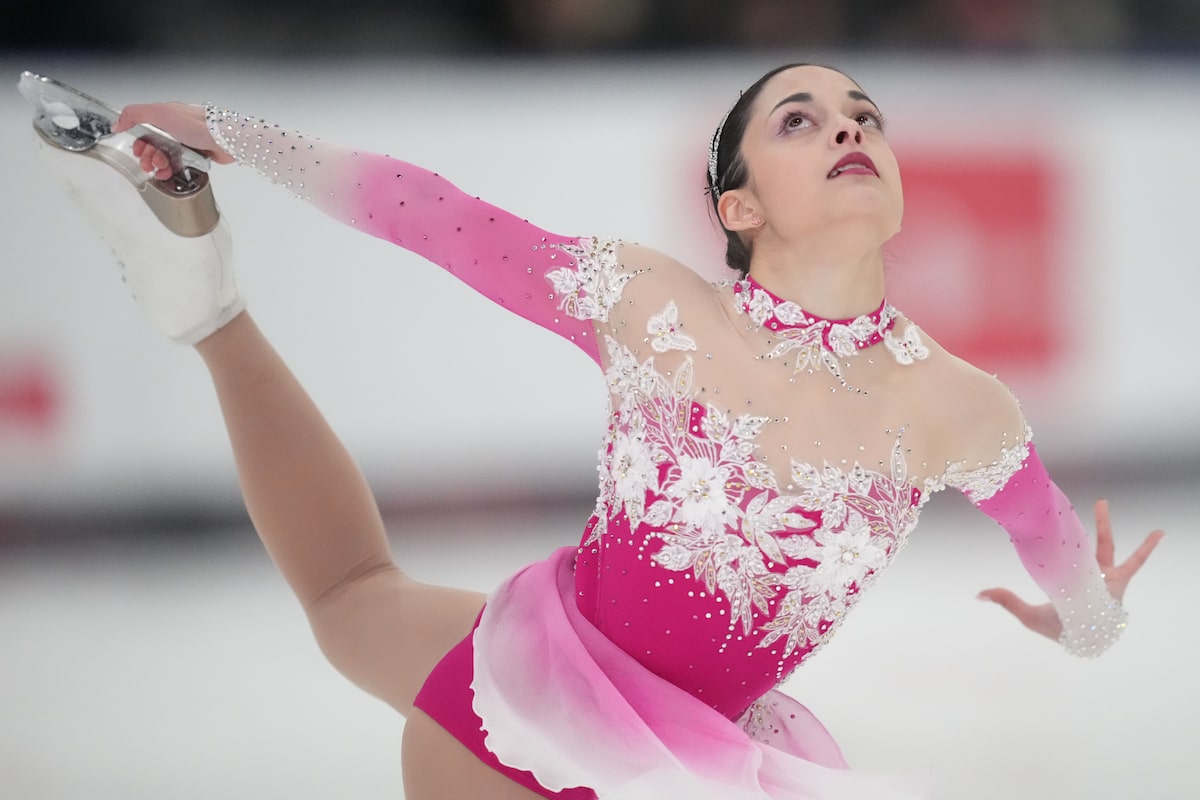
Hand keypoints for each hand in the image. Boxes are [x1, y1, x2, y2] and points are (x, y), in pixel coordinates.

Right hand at [112, 103, 234, 179]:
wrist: (227, 140)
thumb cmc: (200, 125)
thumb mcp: (161, 113)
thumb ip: (135, 114)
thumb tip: (117, 122)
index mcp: (166, 116)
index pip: (144, 130)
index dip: (139, 142)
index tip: (139, 151)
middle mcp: (175, 130)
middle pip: (153, 146)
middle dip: (148, 157)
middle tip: (150, 164)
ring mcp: (185, 144)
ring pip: (164, 158)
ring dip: (158, 166)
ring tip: (161, 169)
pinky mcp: (195, 157)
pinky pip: (177, 166)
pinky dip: (170, 171)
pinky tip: (168, 174)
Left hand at [977, 499, 1164, 641]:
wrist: (1084, 640)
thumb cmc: (1060, 630)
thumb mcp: (1029, 615)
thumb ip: (1007, 601)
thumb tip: (978, 594)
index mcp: (1064, 578)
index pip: (1056, 553)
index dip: (1048, 541)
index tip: (1038, 522)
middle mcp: (1083, 574)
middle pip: (1079, 543)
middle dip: (1064, 527)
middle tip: (1060, 506)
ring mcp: (1101, 575)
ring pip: (1103, 545)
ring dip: (1102, 525)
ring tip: (1102, 502)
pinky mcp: (1118, 580)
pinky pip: (1136, 561)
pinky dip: (1147, 547)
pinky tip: (1159, 532)